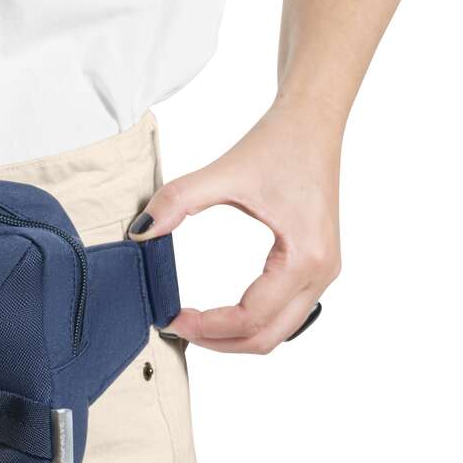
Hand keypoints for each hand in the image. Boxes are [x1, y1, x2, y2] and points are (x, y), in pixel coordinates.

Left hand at [128, 102, 340, 353]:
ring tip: (194, 324)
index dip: (206, 326)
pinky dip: (253, 322)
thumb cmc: (279, 143)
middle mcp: (322, 272)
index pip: (251, 317)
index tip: (170, 318)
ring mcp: (324, 272)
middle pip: (268, 337)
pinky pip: (286, 313)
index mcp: (305, 257)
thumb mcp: (223, 171)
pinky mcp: (316, 265)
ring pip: (279, 331)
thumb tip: (139, 232)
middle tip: (176, 327)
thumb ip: (178, 201)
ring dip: (236, 337)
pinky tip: (221, 312)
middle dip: (219, 341)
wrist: (312, 122)